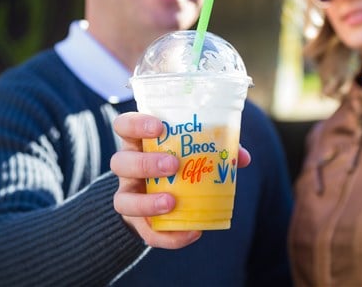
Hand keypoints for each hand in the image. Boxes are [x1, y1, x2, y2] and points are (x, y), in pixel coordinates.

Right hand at [110, 112, 250, 247]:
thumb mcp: (193, 152)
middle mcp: (128, 168)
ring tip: (172, 202)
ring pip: (123, 200)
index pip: (124, 126)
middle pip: (120, 162)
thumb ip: (215, 150)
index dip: (135, 124)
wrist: (165, 200)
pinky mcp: (136, 223)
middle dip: (145, 163)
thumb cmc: (181, 165)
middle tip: (173, 165)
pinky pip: (146, 232)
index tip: (158, 127)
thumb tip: (242, 157)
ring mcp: (129, 195)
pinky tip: (191, 232)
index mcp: (140, 143)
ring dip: (147, 202)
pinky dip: (168, 236)